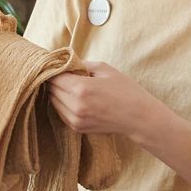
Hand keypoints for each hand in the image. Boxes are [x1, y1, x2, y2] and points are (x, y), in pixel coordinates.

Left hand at [47, 63, 161, 138]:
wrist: (138, 117)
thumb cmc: (125, 90)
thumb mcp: (105, 69)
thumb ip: (82, 64)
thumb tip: (65, 63)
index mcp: (81, 88)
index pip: (54, 76)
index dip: (55, 69)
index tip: (59, 66)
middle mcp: (75, 106)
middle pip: (51, 89)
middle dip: (55, 80)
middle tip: (65, 75)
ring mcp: (75, 119)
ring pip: (53, 101)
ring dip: (58, 93)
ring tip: (72, 87)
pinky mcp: (77, 128)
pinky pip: (60, 112)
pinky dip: (63, 104)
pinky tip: (76, 99)